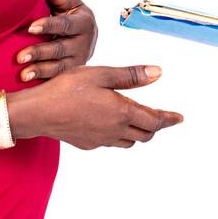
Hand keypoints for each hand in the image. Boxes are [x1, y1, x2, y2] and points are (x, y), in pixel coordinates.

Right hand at [9, 64, 184, 149]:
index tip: (179, 118)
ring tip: (137, 119)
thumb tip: (158, 74)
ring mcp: (101, 140)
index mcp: (122, 112)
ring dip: (137, 132)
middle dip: (155, 125)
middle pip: (145, 134)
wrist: (37, 113)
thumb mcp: (101, 74)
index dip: (169, 119)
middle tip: (160, 116)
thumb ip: (130, 76)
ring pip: (129, 141)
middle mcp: (115, 131)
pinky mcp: (87, 144)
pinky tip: (110, 123)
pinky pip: (111, 142)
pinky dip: (118, 134)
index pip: (155, 121)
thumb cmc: (67, 88)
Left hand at [15, 0, 97, 81]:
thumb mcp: (70, 4)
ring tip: (22, 74)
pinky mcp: (72, 74)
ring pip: (59, 68)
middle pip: (60, 49)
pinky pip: (57, 79)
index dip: (48, 26)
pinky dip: (42, 80)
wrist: (86, 37)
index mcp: (84, 23)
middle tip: (20, 56)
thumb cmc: (72, 16)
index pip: (65, 25)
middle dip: (39, 52)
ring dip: (40, 70)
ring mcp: (78, 61)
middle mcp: (84, 44)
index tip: (30, 28)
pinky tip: (28, 82)